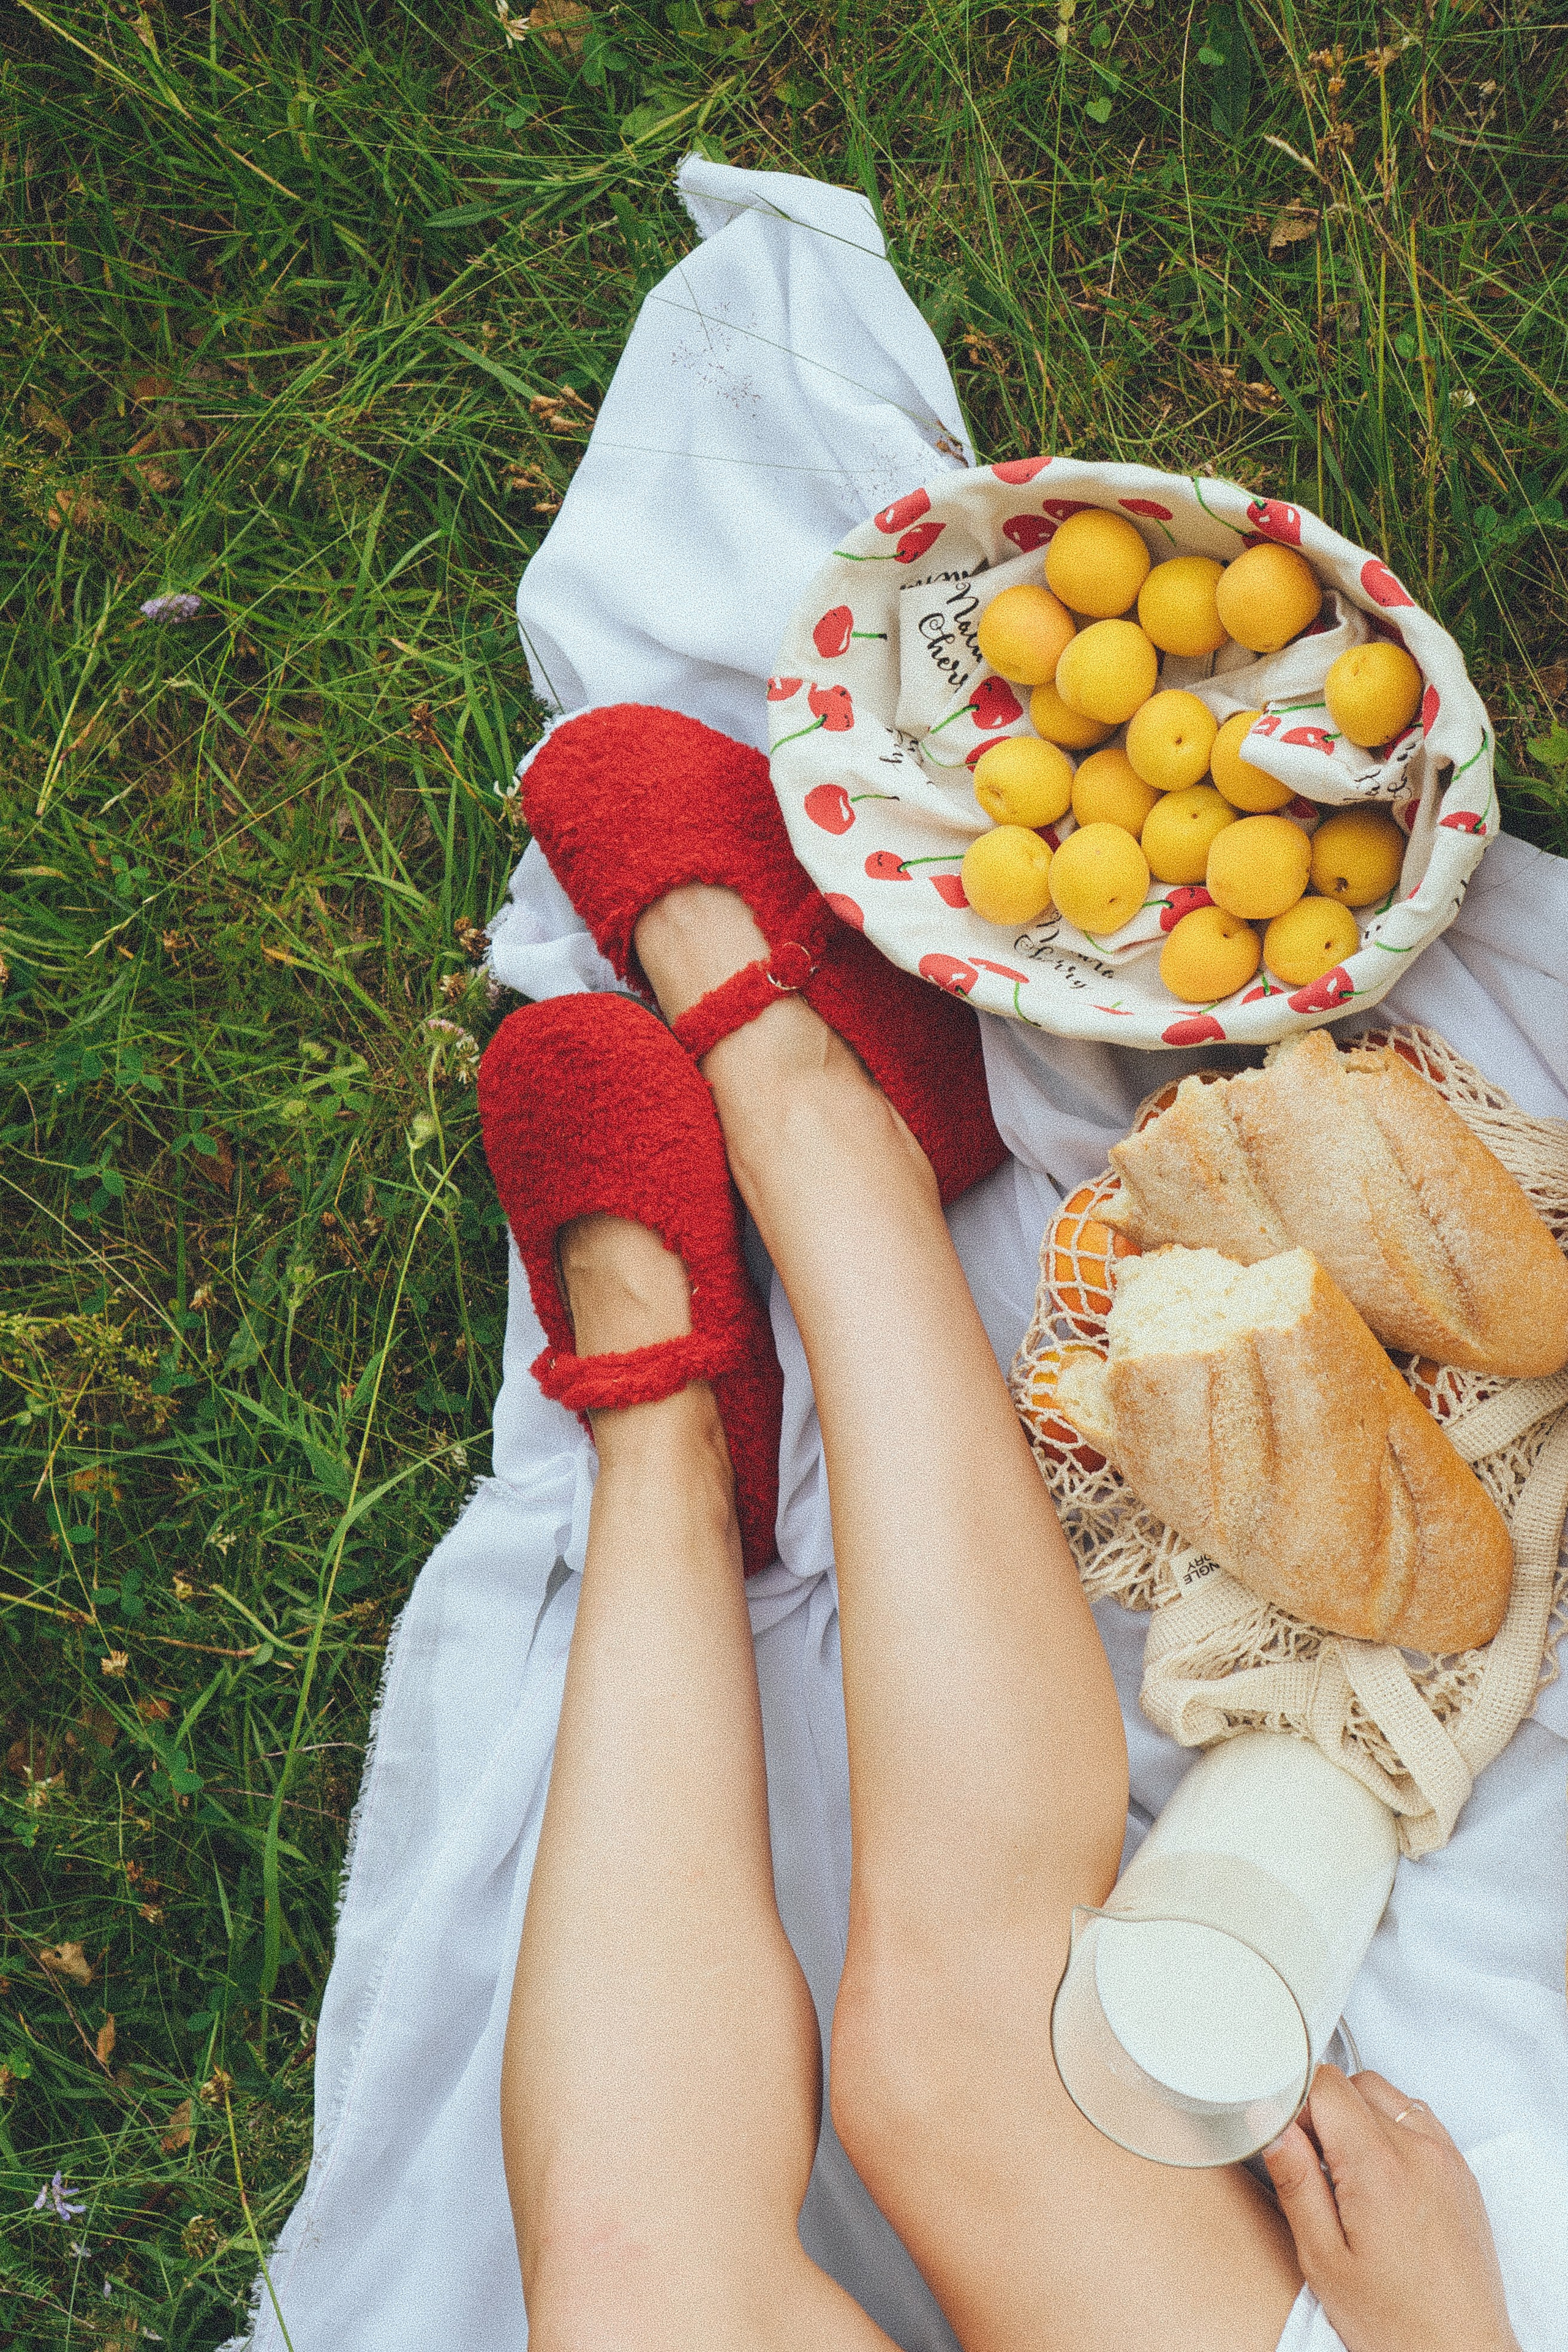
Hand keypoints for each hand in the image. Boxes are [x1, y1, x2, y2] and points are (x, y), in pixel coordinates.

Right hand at [1262, 2066, 1518, 2351]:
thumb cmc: (1396, 2322)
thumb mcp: (1324, 2260)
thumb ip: (1295, 2183)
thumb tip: (1271, 2126)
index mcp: (1378, 2166)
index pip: (1327, 2084)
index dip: (1298, 2104)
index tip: (1290, 2139)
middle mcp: (1419, 2151)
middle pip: (1356, 2084)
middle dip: (1326, 2111)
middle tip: (1316, 2166)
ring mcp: (1447, 2159)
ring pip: (1389, 2097)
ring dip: (1361, 2118)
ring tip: (1350, 2176)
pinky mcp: (1463, 2174)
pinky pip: (1421, 2121)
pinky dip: (1394, 2131)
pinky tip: (1383, 2179)